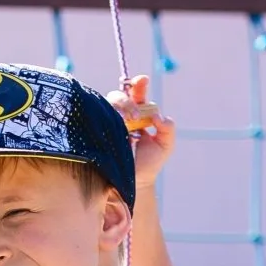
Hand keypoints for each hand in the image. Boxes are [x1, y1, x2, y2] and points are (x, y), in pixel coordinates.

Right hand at [107, 75, 175, 189]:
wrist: (134, 184)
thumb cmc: (149, 164)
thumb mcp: (165, 145)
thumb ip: (168, 128)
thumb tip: (157, 116)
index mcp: (139, 114)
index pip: (137, 93)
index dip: (139, 84)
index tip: (142, 81)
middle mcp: (123, 117)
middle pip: (120, 96)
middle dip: (128, 101)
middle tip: (137, 115)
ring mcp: (109, 125)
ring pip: (107, 106)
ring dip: (118, 109)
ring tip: (128, 122)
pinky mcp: (99, 135)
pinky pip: (97, 121)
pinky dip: (104, 118)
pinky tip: (114, 126)